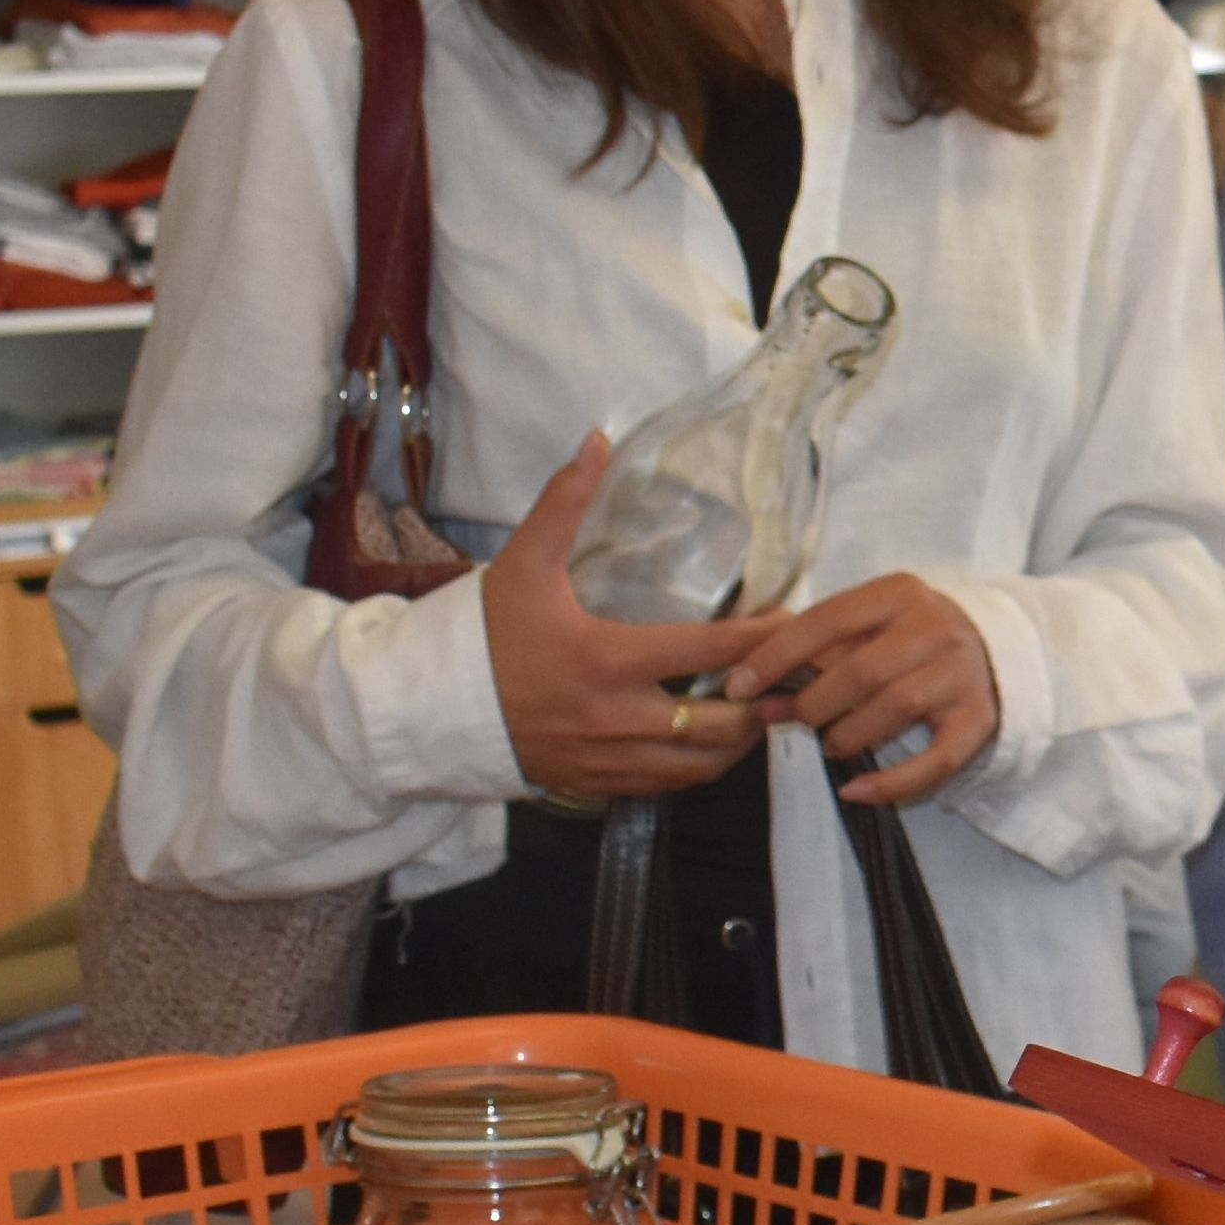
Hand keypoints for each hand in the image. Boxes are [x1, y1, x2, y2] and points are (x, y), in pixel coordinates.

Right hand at [484, 434, 784, 803]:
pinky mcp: (597, 784)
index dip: (761, 639)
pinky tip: (708, 741)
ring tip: (761, 712)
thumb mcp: (522, 563)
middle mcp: (618, 718)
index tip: (793, 625)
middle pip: (722, 724)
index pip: (709, 651)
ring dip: (740, 742)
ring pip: (702, 765)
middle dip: (765, 703)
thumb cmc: (485, 634)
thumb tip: (598, 439)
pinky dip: (698, 767)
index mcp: (609, 659)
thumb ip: (563, 502)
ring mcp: (610, 758)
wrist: (430, 709)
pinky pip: (668, 786)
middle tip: (791, 679)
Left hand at [747, 575, 1000, 807]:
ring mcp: (961, 674)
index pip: (826, 620)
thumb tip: (751, 694)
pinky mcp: (979, 720)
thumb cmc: (906, 638)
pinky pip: (935, 762)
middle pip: (861, 671)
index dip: (776, 656)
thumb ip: (811, 655)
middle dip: (815, 704)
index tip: (739, 687)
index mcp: (898, 593)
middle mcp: (935, 627)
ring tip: (834, 742)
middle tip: (800, 719)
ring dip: (848, 736)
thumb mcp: (864, 627)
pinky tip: (856, 791)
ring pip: (896, 710)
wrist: (993, 650)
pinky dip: (891, 783)